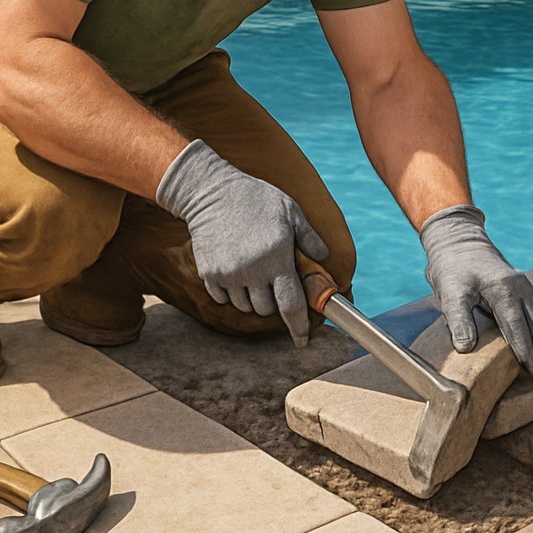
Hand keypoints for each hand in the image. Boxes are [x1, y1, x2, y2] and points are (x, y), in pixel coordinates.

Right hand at [155, 140, 327, 345]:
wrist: (211, 191)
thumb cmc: (256, 199)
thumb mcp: (290, 211)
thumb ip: (309, 238)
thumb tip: (323, 258)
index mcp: (277, 258)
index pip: (291, 304)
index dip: (299, 326)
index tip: (302, 340)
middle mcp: (252, 271)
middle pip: (266, 309)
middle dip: (273, 302)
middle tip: (272, 279)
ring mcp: (228, 274)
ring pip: (245, 306)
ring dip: (252, 297)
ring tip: (252, 270)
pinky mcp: (209, 273)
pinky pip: (223, 298)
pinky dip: (230, 292)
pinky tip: (234, 269)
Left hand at [420, 204, 532, 380]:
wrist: (459, 243)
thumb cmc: (452, 269)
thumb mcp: (450, 293)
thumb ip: (458, 320)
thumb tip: (465, 348)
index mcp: (502, 289)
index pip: (517, 325)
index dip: (526, 350)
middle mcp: (521, 288)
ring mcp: (527, 288)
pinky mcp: (528, 290)